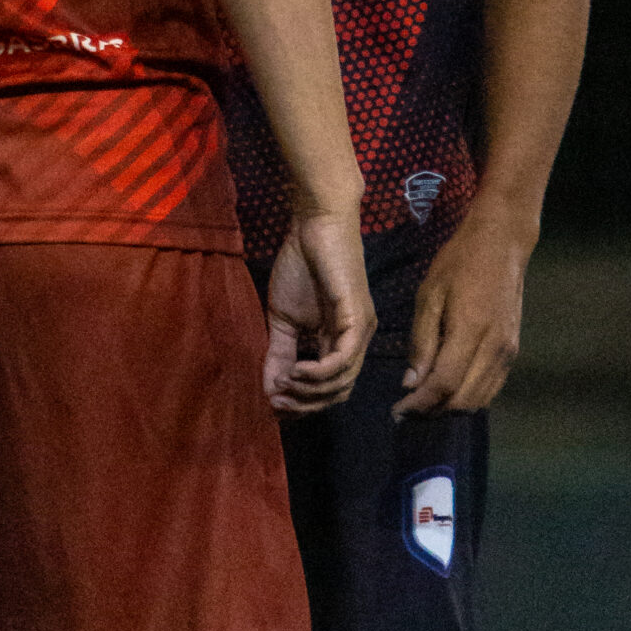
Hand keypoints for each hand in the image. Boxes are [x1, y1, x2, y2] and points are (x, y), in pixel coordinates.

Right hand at [263, 207, 374, 413]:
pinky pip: (343, 360)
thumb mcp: (283, 319)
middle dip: (306, 404)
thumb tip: (269, 391)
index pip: (331, 389)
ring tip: (284, 384)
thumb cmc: (301, 266)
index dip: (304, 404)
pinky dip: (319, 374)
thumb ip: (279, 354)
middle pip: (339, 393)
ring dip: (309, 392)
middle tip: (277, 402)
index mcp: (342, 342)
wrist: (313, 226)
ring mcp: (362, 331)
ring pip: (342, 383)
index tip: (274, 405)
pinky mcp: (358, 319)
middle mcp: (358, 342)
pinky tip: (297, 372)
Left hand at [394, 202, 532, 416]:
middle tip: (406, 410)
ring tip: (423, 403)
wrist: (502, 244)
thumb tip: (411, 383)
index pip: (444, 384)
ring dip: (450, 408)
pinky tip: (448, 391)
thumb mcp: (430, 294)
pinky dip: (468, 397)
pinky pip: (491, 388)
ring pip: (479, 400)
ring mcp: (508, 352)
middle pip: (463, 400)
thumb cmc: (460, 262)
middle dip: (432, 411)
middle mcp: (495, 348)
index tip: (397, 412)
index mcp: (470, 330)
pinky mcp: (513, 351)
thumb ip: (422, 341)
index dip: (419, 404)